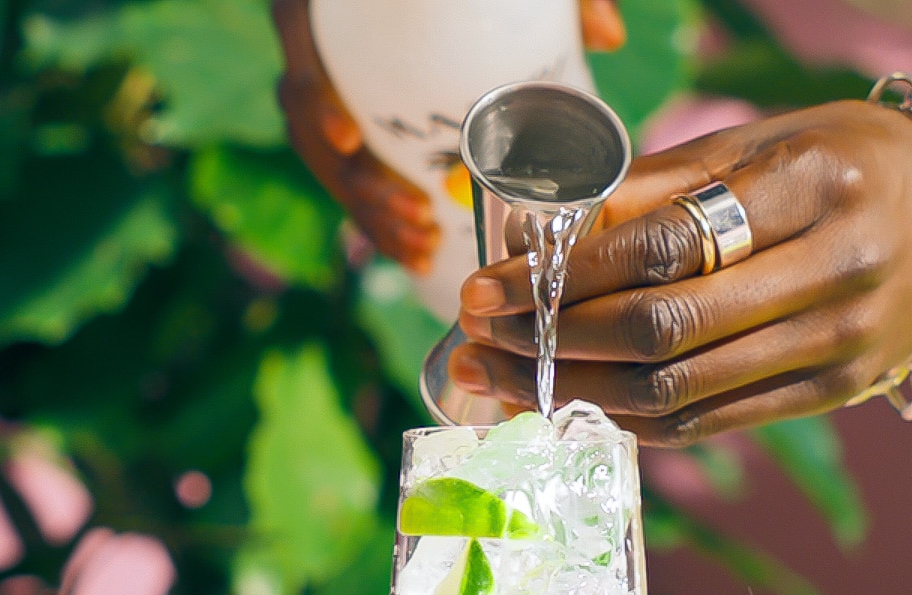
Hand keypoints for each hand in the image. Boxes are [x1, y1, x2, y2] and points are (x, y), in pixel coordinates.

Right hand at [271, 0, 624, 274]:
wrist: (449, 13)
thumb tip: (610, 37)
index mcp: (333, 6)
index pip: (302, 52)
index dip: (314, 102)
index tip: (349, 142)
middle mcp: (324, 56)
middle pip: (309, 129)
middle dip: (360, 187)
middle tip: (417, 217)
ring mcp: (334, 101)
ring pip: (330, 168)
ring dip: (372, 215)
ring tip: (423, 245)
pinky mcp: (352, 136)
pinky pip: (349, 184)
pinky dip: (380, 222)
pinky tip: (417, 253)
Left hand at [452, 99, 911, 444]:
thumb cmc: (849, 164)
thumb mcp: (763, 143)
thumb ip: (658, 186)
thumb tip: (547, 232)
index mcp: (814, 187)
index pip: (662, 248)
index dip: (560, 280)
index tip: (484, 290)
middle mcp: (833, 273)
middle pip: (661, 331)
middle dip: (550, 343)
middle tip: (472, 340)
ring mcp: (836, 345)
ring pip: (677, 392)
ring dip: (573, 393)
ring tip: (501, 382)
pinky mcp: (831, 395)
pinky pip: (709, 422)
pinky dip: (629, 419)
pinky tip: (571, 403)